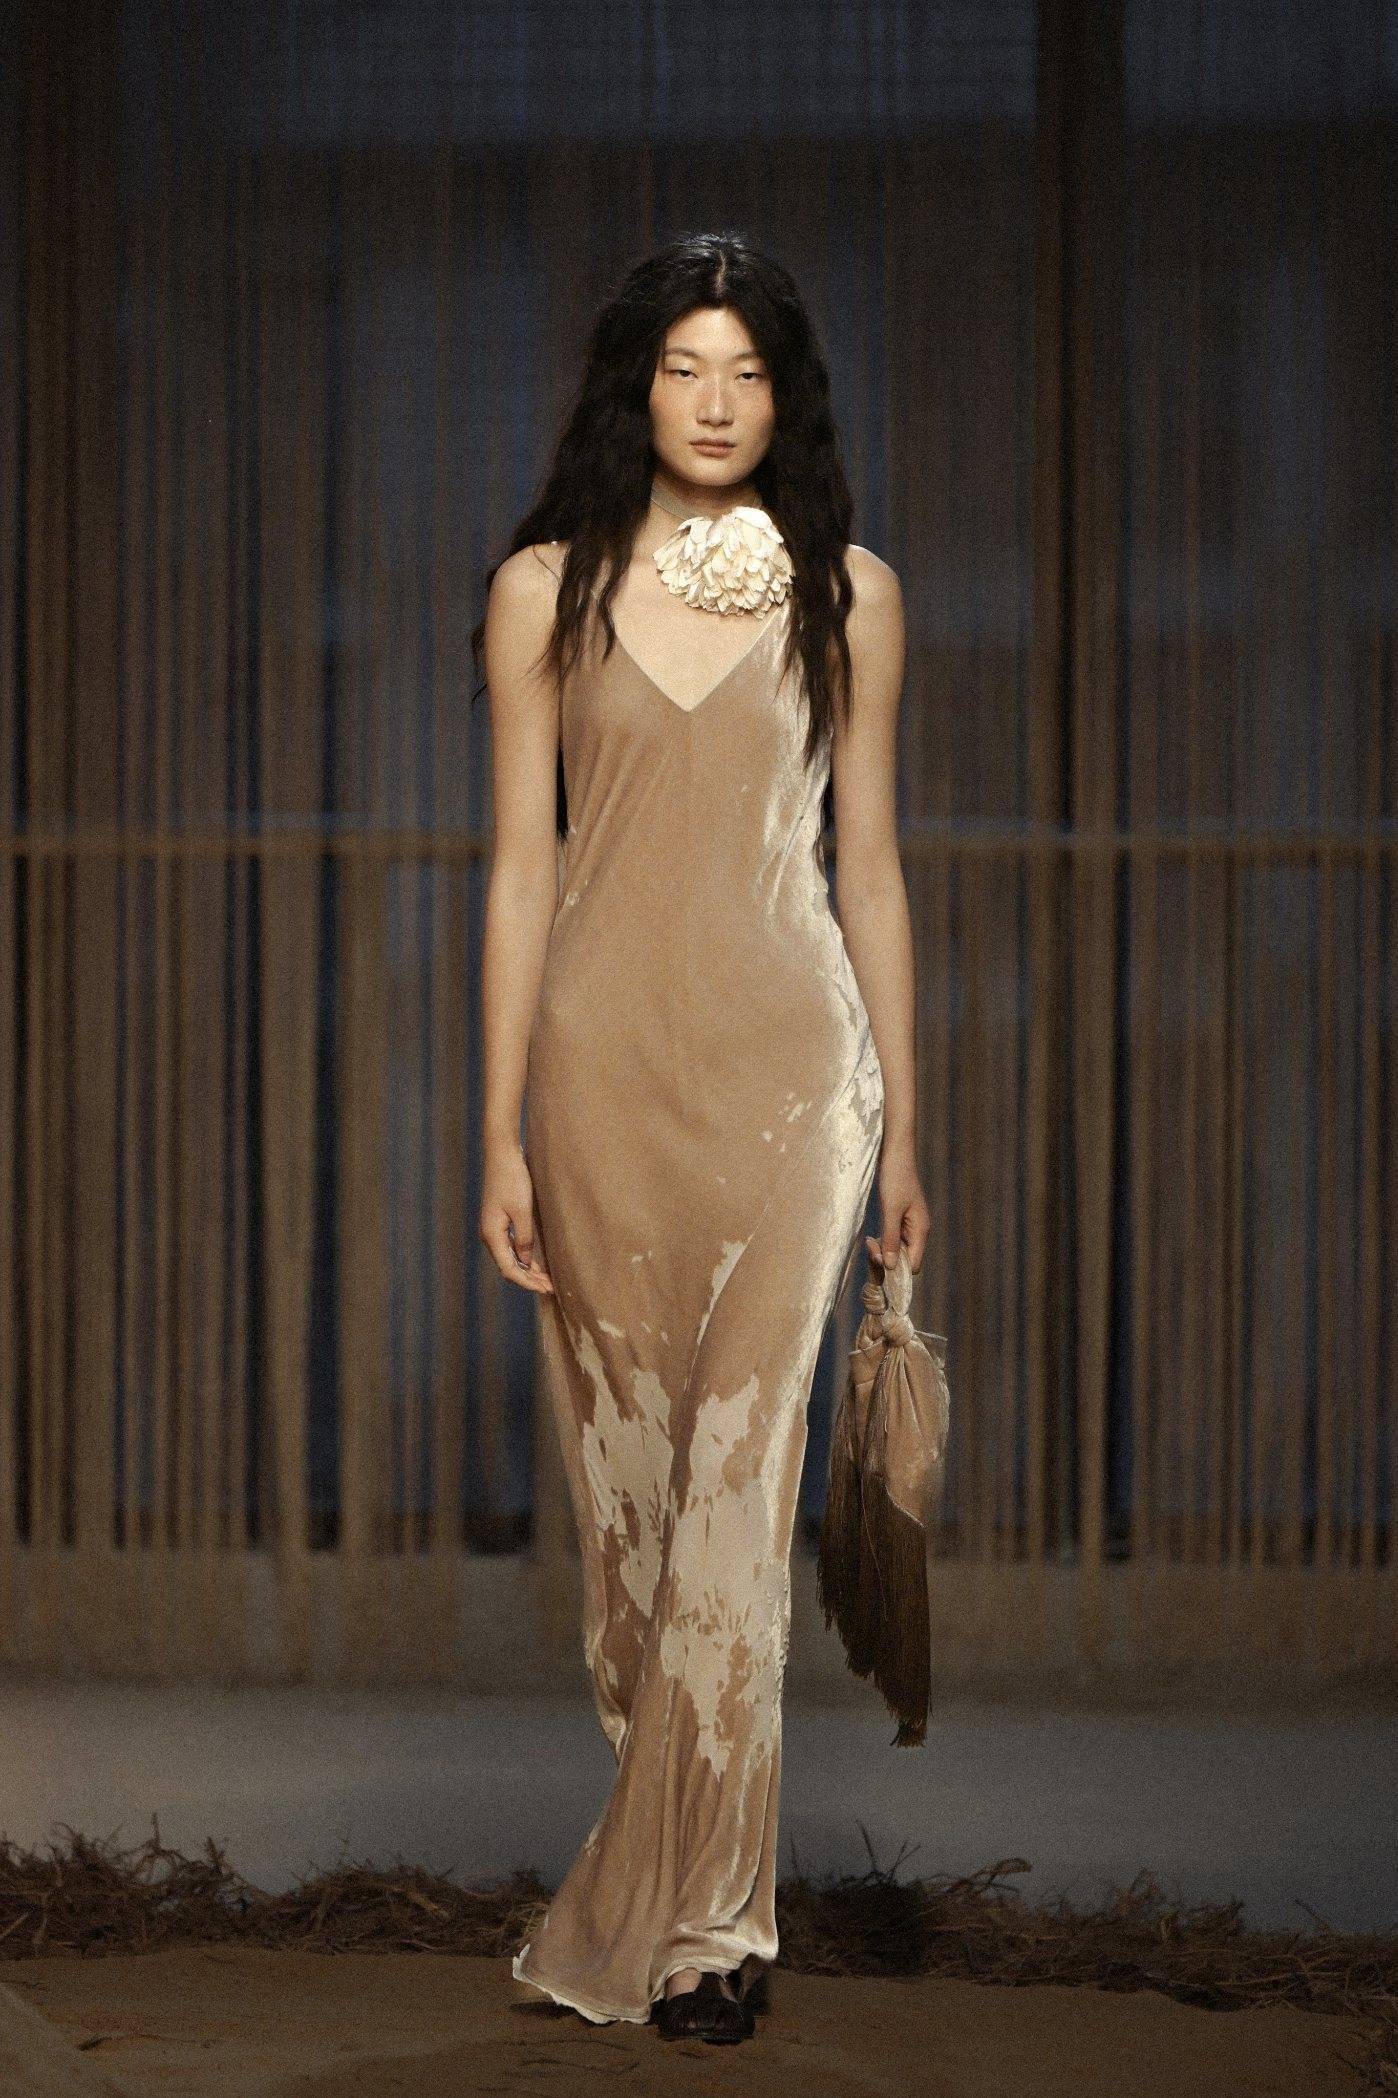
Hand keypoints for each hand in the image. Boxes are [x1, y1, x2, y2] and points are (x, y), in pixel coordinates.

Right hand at [480, 1141, 554, 1293]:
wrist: (502, 1155)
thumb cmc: (512, 1179)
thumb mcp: (523, 1211)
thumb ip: (525, 1238)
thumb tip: (527, 1262)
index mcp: (492, 1235)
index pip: (509, 1269)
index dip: (528, 1282)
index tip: (546, 1289)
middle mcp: (489, 1235)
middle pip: (508, 1267)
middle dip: (529, 1280)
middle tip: (550, 1288)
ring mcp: (493, 1228)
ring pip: (509, 1258)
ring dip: (527, 1270)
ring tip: (546, 1280)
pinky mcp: (499, 1221)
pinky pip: (510, 1247)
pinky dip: (523, 1257)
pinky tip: (536, 1263)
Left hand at [865, 1147, 929, 1274]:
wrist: (896, 1155)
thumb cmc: (895, 1179)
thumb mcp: (890, 1210)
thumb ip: (890, 1239)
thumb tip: (889, 1266)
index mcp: (920, 1230)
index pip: (913, 1265)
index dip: (896, 1268)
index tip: (877, 1259)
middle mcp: (918, 1230)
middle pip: (905, 1259)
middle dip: (887, 1258)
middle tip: (869, 1246)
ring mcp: (910, 1225)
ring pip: (898, 1249)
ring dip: (883, 1249)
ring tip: (868, 1241)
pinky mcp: (901, 1219)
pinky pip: (894, 1238)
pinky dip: (883, 1240)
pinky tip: (871, 1237)